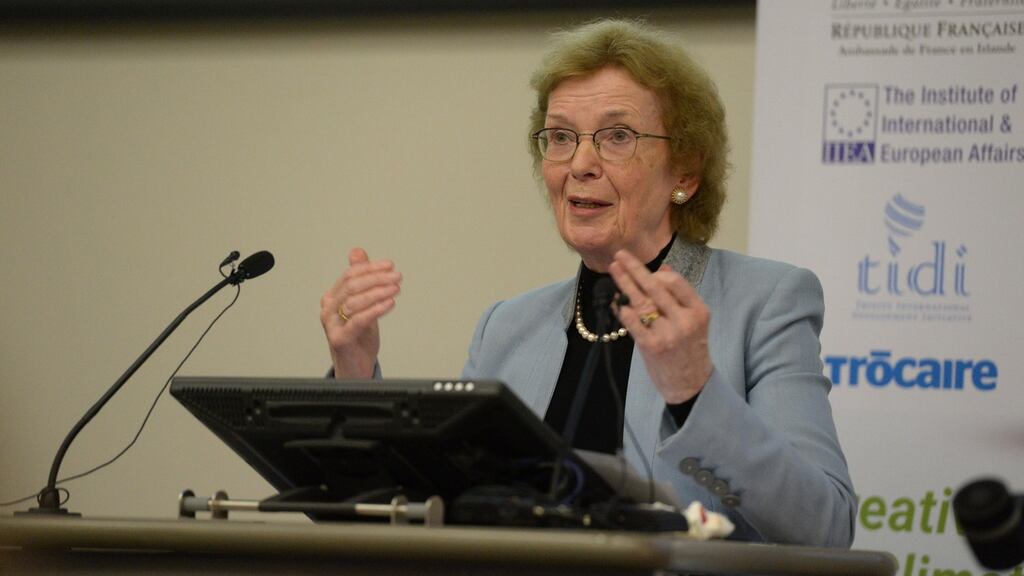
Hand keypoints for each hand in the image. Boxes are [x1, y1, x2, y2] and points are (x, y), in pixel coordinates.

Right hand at [319, 247, 401, 378]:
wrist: (355, 367)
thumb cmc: (358, 336)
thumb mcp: (363, 304)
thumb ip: (361, 280)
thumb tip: (357, 252)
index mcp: (333, 297)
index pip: (350, 275)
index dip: (370, 268)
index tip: (390, 265)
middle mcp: (329, 309)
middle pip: (352, 285)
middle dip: (377, 278)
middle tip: (397, 276)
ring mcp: (332, 324)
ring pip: (355, 301)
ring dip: (379, 292)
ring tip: (396, 288)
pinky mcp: (340, 339)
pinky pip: (359, 320)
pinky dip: (376, 309)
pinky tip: (390, 303)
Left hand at [607, 249, 712, 403]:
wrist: (691, 384)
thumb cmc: (690, 349)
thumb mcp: (694, 321)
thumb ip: (680, 296)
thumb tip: (664, 268)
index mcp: (698, 311)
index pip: (676, 282)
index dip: (657, 272)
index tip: (646, 268)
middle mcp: (684, 321)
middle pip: (655, 287)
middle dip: (635, 269)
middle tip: (620, 255)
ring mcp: (667, 334)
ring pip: (641, 302)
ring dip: (624, 283)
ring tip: (614, 269)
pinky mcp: (651, 346)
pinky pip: (633, 322)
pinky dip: (622, 308)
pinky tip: (615, 300)